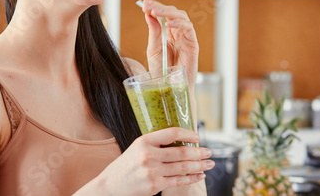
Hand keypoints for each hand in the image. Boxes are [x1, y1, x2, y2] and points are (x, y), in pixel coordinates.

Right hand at [99, 128, 213, 195]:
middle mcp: (148, 155)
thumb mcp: (138, 147)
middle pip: (181, 152)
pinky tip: (199, 175)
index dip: (188, 134)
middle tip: (209, 152)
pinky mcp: (154, 185)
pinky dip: (191, 178)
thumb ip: (156, 143)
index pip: (172, 133)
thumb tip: (182, 140)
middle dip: (199, 152)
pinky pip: (178, 181)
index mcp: (144, 141)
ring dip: (200, 165)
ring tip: (209, 163)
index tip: (197, 136)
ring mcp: (151, 171)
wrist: (110, 185)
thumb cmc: (127, 164)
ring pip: (182, 167)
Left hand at [140, 0, 198, 86]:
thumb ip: (153, 32)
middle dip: (160, 6)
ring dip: (169, 12)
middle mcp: (178, 34)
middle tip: (149, 4)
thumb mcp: (153, 49)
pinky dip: (180, 23)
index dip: (155, 6)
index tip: (144, 2)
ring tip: (156, 11)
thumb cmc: (162, 72)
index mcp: (167, 34)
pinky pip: (189, 29)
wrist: (169, 89)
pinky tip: (169, 23)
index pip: (163, 15)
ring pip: (182, 17)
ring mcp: (186, 38)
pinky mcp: (193, 45)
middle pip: (172, 13)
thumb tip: (149, 15)